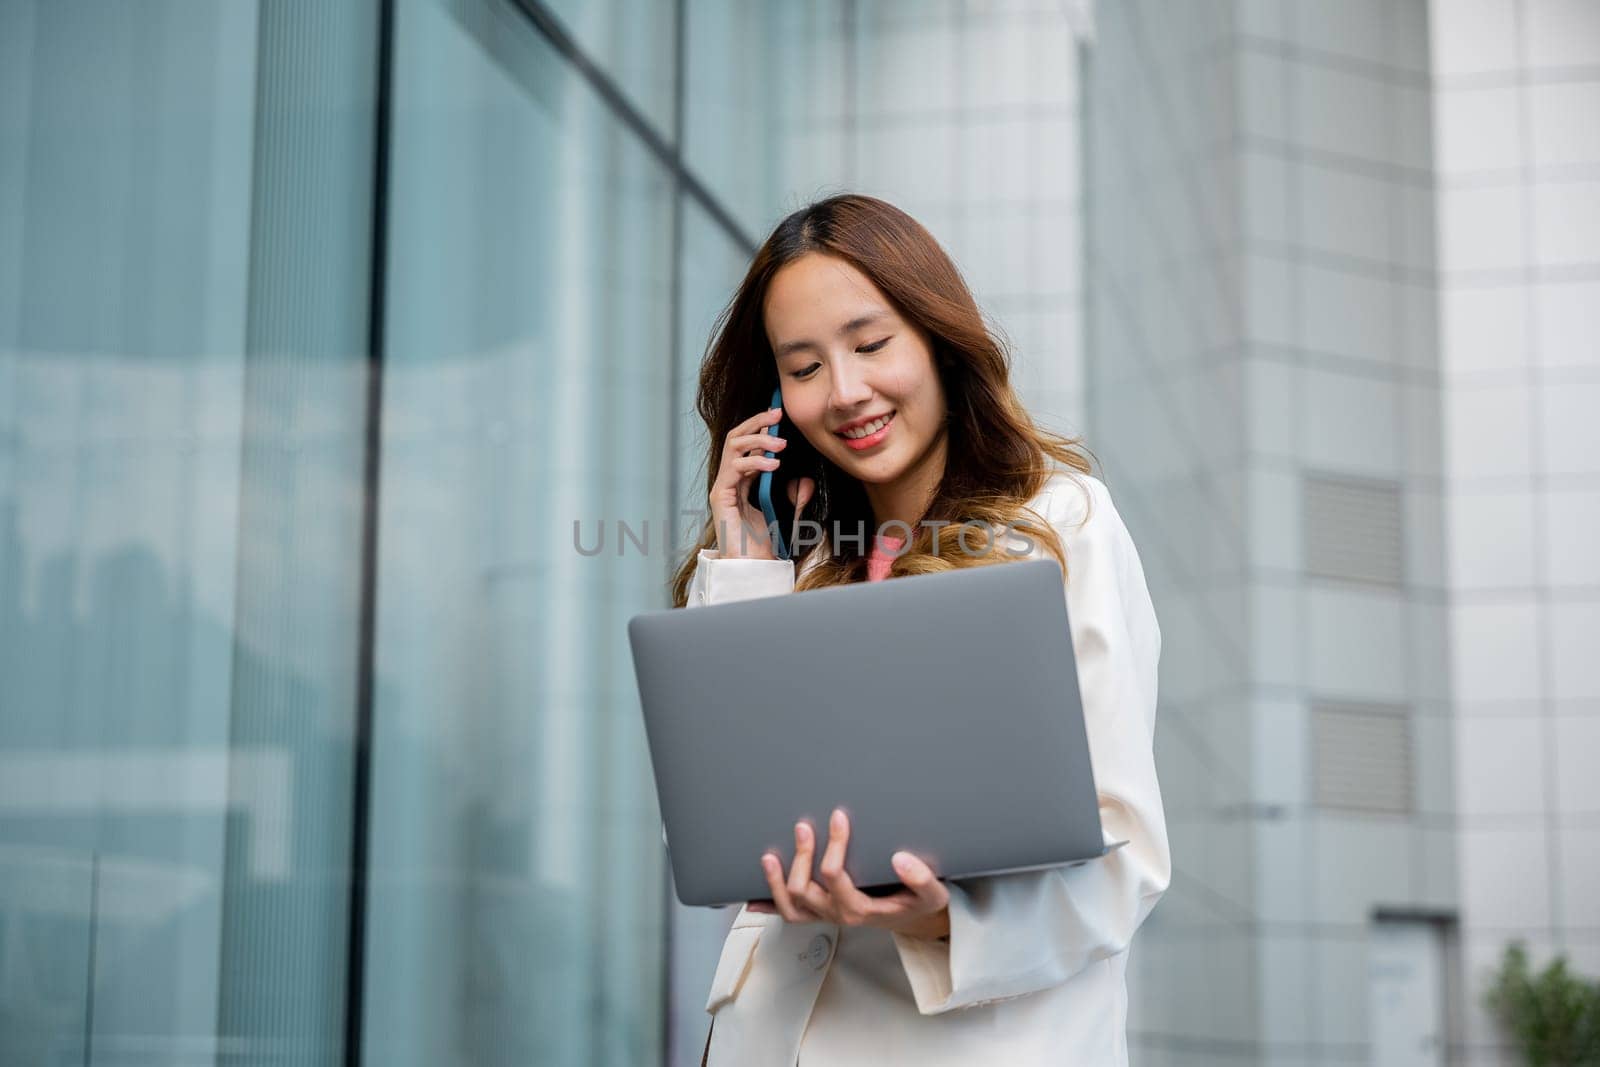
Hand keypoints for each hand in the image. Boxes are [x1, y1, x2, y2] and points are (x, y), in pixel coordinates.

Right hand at [708, 405, 814, 559]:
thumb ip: (796, 500)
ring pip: (733, 446)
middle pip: (736, 437)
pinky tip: (774, 464)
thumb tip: (806, 481)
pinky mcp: (720, 496)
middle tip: (777, 413)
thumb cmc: (766, 545)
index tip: (780, 416)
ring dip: (758, 439)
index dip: (762, 427)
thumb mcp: (789, 517)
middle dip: (756, 422)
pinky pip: (734, 468)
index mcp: (744, 481)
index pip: (747, 443)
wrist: (754, 567)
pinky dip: (754, 461)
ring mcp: (723, 487)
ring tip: (780, 443)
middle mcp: (730, 480)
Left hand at [748, 808, 950, 939]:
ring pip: (791, 906)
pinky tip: (751, 898)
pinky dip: (769, 906)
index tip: (838, 817)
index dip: (833, 845)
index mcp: (860, 908)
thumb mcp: (932, 894)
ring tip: (769, 857)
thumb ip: (922, 878)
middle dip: (801, 857)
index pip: (835, 876)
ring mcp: (826, 915)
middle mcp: (837, 914)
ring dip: (776, 882)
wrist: (913, 919)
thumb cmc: (918, 902)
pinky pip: (789, 915)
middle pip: (804, 889)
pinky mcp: (820, 913)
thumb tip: (901, 858)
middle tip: (803, 827)